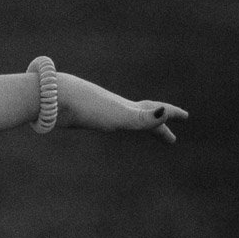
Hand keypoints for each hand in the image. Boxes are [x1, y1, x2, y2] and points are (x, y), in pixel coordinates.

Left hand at [59, 73, 187, 143]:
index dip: (171, 115)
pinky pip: (105, 119)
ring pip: (123, 117)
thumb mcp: (119, 116)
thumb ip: (143, 117)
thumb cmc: (86, 108)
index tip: (187, 117)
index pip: (155, 112)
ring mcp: (98, 109)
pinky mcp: (81, 114)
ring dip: (136, 124)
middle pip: (141, 116)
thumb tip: (165, 112)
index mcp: (125, 109)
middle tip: (170, 139)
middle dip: (157, 127)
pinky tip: (107, 124)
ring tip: (142, 131)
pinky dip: (114, 123)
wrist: (51, 98)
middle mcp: (114, 107)